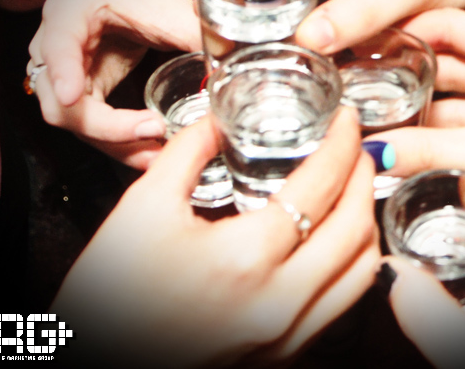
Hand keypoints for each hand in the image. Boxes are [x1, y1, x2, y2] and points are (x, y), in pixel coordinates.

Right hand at [29, 0, 200, 168]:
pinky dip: (123, 146)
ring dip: (118, 146)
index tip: (72, 95)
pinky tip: (154, 154)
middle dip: (108, 127)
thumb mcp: (168, 6)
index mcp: (69, 12)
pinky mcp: (80, 99)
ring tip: (160, 156)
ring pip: (76, 125)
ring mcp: (60, 78)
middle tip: (154, 131)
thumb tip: (231, 60)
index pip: (57, 45)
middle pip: (61, 102)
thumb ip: (196, 31)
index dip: (63, 72)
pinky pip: (94, 131)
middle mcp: (51, 48)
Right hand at [51, 108, 379, 366]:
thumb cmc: (108, 297)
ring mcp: (285, 337)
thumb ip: (186, 153)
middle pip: (355, 229)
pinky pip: (341, 304)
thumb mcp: (141, 210)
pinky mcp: (282, 356)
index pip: (319, 189)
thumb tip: (216, 119)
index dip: (342, 145)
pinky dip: (352, 263)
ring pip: (359, 273)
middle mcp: (277, 303)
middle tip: (356, 147)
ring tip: (354, 189)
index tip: (346, 121)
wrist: (98, 363)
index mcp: (244, 260)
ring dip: (366, 222)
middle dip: (365, 178)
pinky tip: (334, 241)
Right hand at [374, 8, 464, 269]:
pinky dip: (447, 127)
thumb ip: (431, 153)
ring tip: (384, 111)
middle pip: (455, 60)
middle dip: (415, 75)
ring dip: (428, 106)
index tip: (372, 43)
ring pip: (463, 92)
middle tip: (371, 82)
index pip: (454, 25)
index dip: (411, 32)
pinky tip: (416, 138)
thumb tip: (376, 152)